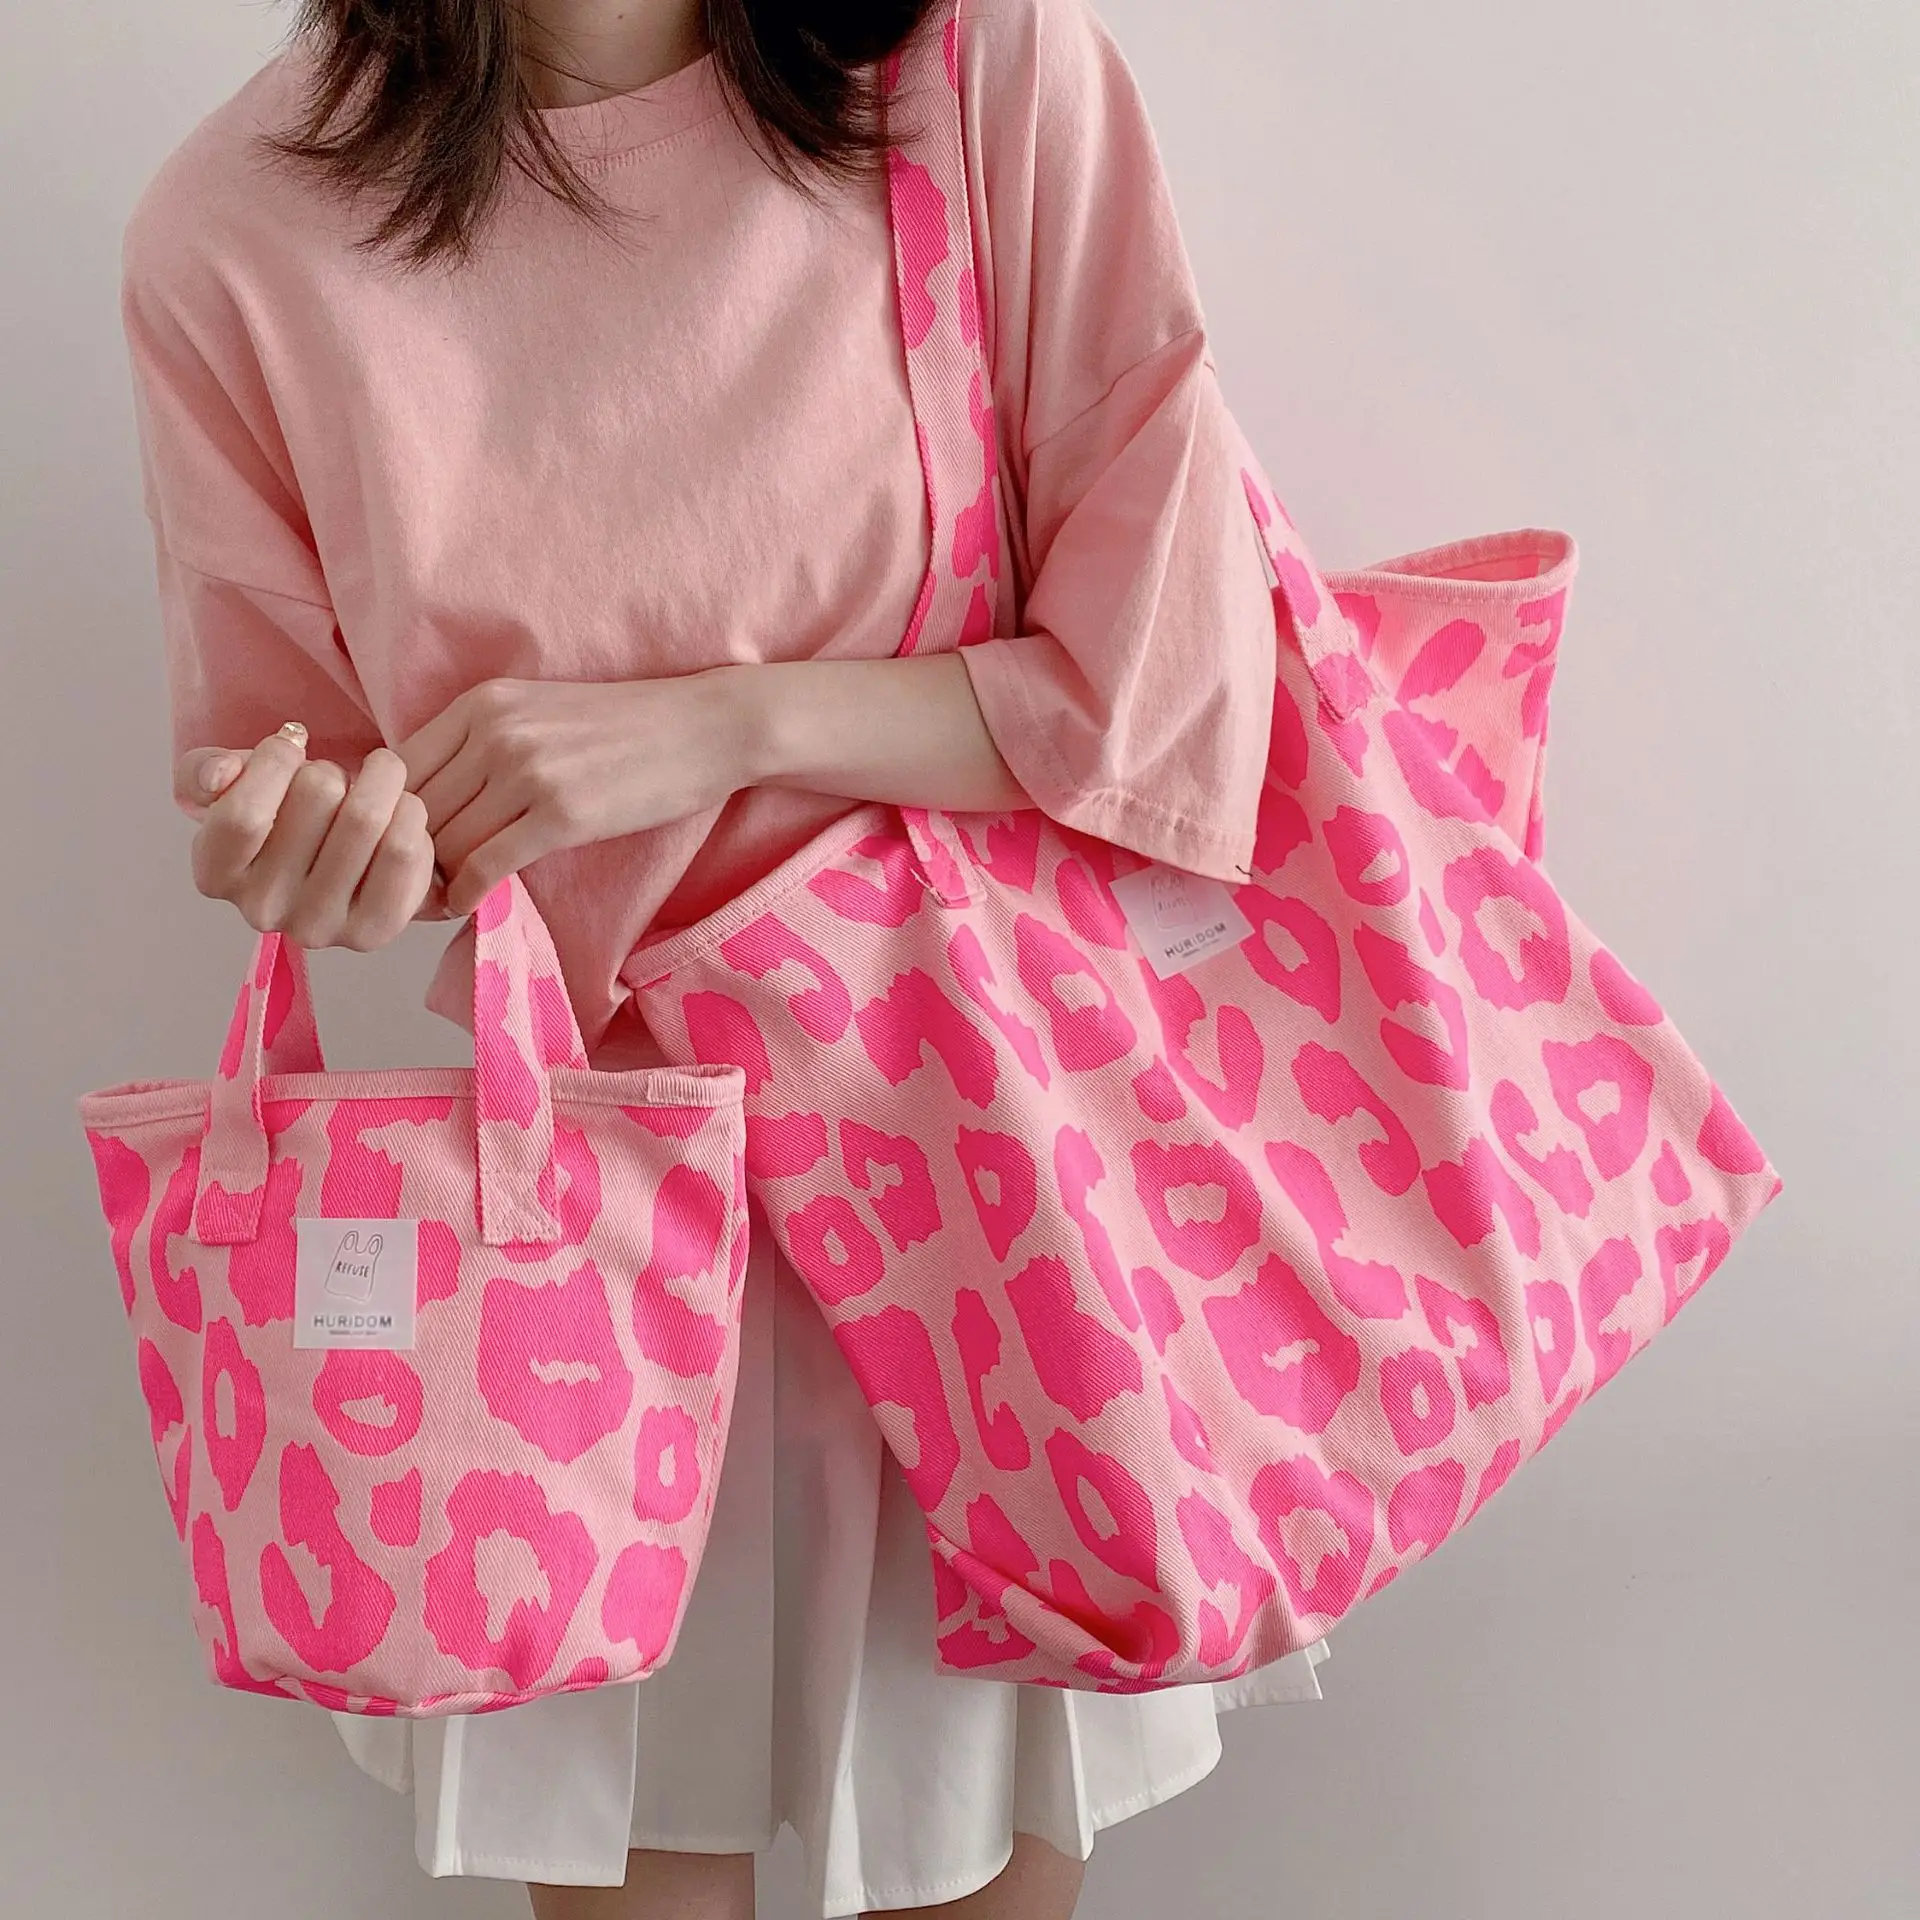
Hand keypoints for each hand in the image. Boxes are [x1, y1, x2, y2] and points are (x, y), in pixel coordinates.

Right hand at [175, 725, 454, 950]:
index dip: (275, 761)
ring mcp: (318, 927)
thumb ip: (207, 769)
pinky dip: (409, 813)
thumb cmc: (281, 812)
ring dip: (379, 780)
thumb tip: (220, 774)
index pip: (243, 814)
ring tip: (373, 784)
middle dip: (331, 769)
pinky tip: (399, 811)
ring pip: (366, 817)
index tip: (292, 745)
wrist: (341, 859)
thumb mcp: (232, 781)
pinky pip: (405, 849)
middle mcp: (262, 910)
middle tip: (334, 779)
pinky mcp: (373, 932)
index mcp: (216, 874)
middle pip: (316, 796)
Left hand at [393, 671, 755, 918]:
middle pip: (415, 810)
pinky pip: (487, 864)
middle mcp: (495, 732)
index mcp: (482, 703)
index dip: (390, 815)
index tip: (401, 845)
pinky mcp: (562, 815)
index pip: (399, 767)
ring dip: (437, 878)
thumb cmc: (624, 727)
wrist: (703, 727)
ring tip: (442, 896)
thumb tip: (425, 798)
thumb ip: (481, 742)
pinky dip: (468, 892)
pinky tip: (472, 902)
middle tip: (414, 885)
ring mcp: (528, 772)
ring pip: (446, 841)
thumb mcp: (538, 710)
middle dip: (409, 853)